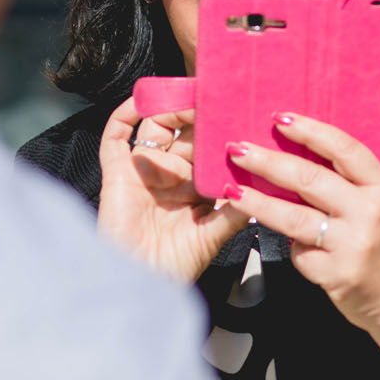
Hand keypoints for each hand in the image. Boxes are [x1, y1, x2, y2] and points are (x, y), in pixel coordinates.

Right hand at [97, 97, 247, 282]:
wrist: (138, 283)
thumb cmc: (175, 267)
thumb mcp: (214, 235)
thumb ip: (236, 209)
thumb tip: (263, 182)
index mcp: (194, 188)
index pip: (208, 149)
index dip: (219, 129)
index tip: (237, 107)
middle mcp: (170, 176)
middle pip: (183, 133)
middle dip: (199, 114)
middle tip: (216, 95)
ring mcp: (143, 172)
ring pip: (155, 129)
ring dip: (171, 109)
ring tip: (190, 99)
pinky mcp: (117, 173)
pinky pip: (116, 137)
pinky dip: (124, 115)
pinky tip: (140, 101)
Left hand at [221, 112, 379, 338]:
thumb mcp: (379, 206)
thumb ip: (348, 184)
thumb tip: (296, 155)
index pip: (344, 149)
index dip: (310, 131)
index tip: (279, 119)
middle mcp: (369, 213)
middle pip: (310, 179)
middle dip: (268, 162)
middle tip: (238, 150)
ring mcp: (352, 245)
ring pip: (293, 217)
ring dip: (258, 202)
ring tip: (233, 191)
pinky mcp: (335, 274)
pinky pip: (299, 253)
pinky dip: (292, 249)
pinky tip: (295, 248)